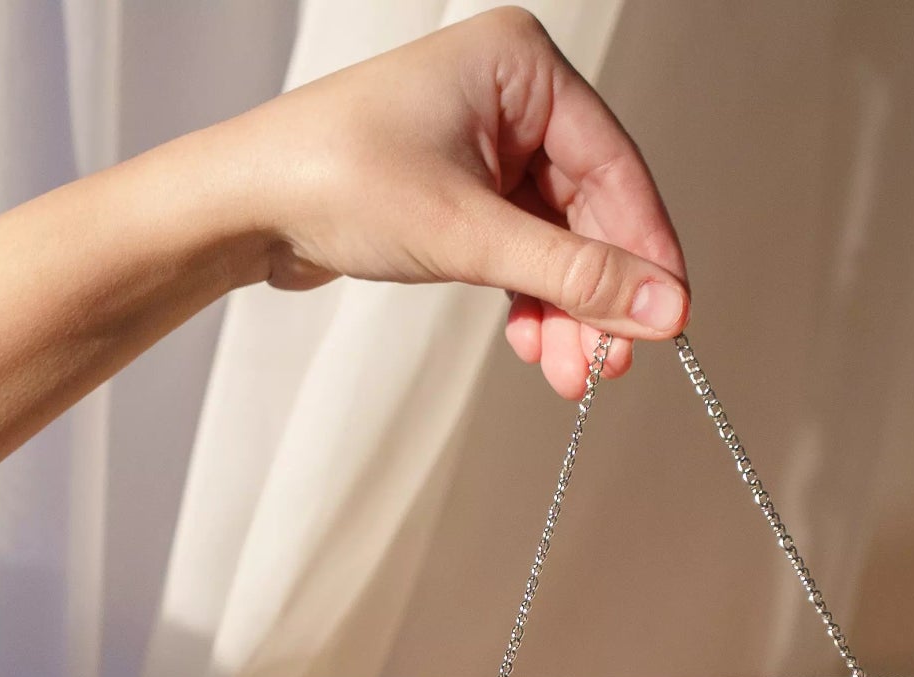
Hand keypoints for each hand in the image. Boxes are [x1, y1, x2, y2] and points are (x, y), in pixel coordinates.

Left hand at [220, 7, 687, 395]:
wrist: (243, 206)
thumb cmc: (335, 181)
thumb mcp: (471, 235)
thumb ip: (575, 275)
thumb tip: (665, 309)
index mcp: (522, 65)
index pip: (615, 167)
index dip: (645, 253)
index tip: (670, 322)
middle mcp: (512, 95)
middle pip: (592, 211)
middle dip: (599, 297)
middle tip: (609, 368)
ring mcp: (489, 144)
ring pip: (561, 241)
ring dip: (569, 313)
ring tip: (571, 375)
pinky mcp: (466, 190)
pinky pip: (526, 251)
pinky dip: (536, 302)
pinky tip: (537, 347)